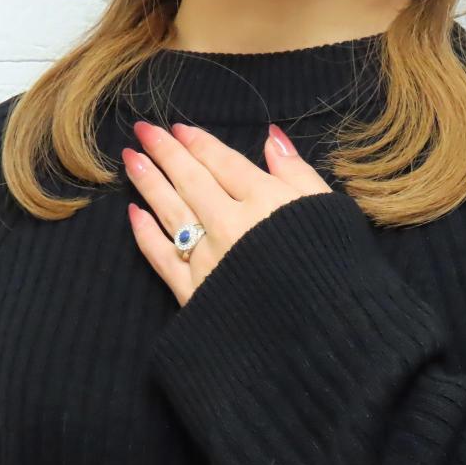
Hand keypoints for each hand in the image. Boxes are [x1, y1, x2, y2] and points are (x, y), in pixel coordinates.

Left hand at [122, 121, 332, 306]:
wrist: (322, 336)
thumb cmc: (334, 270)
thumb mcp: (327, 210)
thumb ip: (297, 173)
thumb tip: (272, 137)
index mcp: (264, 201)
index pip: (223, 163)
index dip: (199, 143)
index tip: (178, 128)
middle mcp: (228, 223)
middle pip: (191, 180)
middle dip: (165, 152)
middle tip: (143, 130)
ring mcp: (207, 257)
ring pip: (171, 211)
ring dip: (149, 183)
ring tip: (130, 158)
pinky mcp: (194, 291)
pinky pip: (163, 257)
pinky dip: (146, 235)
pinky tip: (134, 214)